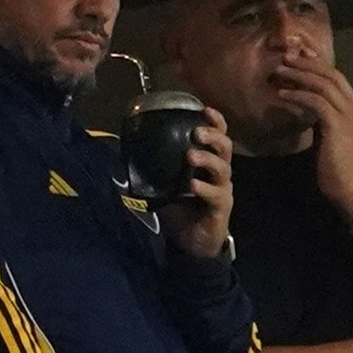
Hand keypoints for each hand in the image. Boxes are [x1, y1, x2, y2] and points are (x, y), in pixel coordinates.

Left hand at [158, 107, 232, 258]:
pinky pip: (216, 195)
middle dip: (213, 136)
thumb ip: (156, 168)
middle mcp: (219, 174)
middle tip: (197, 133)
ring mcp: (222, 190)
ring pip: (223, 169)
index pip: (218, 137)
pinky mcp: (221, 208)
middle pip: (225, 148)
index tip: (204, 110)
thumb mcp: (166, 184)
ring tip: (191, 155)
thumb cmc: (181, 209)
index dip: (215, 122)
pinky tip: (193, 184)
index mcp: (209, 163)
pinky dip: (204, 188)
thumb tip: (128, 150)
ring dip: (207, 159)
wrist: (193, 242)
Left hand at [273, 54, 352, 215]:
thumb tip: (305, 104)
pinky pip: (315, 102)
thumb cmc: (337, 169)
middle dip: (308, 63)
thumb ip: (324, 118)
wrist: (350, 191)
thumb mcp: (331, 137)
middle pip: (332, 75)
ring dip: (299, 75)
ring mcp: (350, 116)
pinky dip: (298, 95)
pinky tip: (282, 94)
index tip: (301, 54)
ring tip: (280, 70)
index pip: (339, 78)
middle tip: (286, 56)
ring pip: (323, 85)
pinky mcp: (337, 126)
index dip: (319, 64)